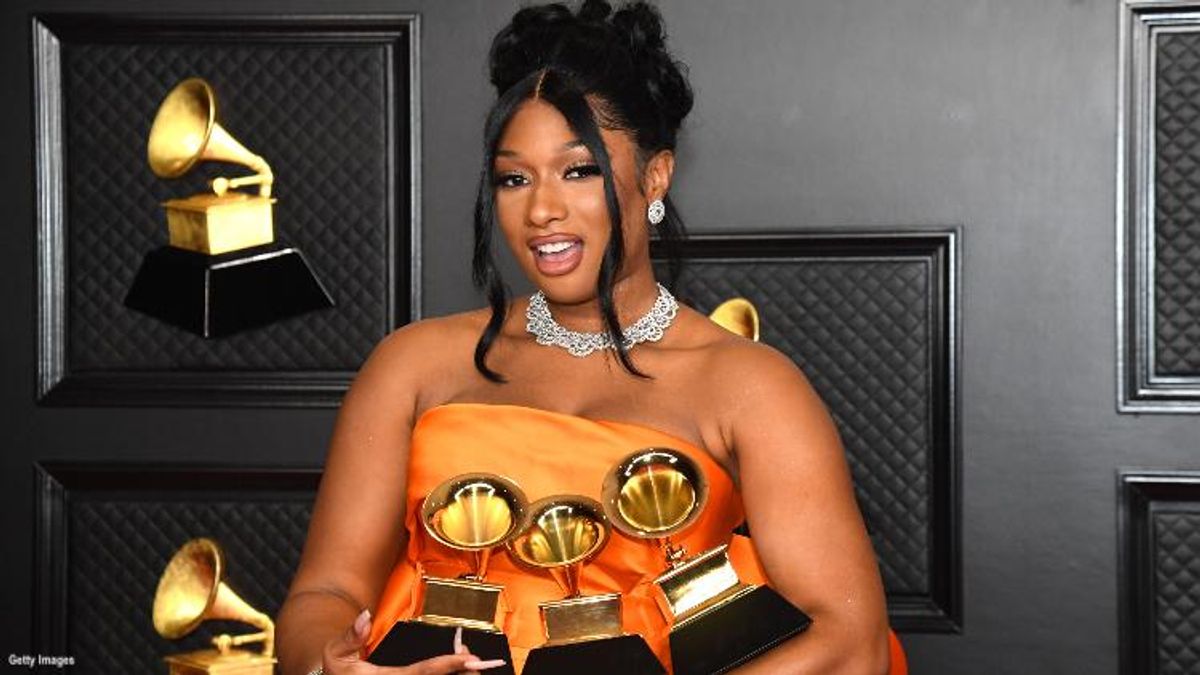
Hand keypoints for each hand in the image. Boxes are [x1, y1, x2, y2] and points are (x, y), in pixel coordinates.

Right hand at [321, 610, 506, 673]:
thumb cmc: (336, 674)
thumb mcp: (336, 655)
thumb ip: (351, 636)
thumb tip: (365, 615)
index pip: (422, 673)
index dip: (448, 665)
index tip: (468, 658)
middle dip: (460, 671)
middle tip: (473, 657)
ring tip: (465, 661)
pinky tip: (455, 669)